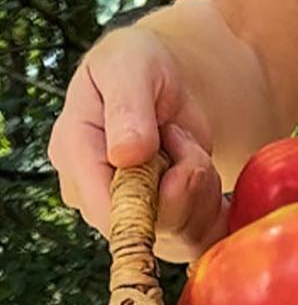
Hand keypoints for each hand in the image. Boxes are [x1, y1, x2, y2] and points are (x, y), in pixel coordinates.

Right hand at [47, 26, 229, 262]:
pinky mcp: (163, 221)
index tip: (174, 147)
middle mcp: (96, 193)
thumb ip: (126, 108)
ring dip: (200, 186)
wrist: (165, 77)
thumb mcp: (129, 66)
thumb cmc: (138, 65)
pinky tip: (200, 166)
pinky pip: (199, 239)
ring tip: (184, 142)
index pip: (103, 207)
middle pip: (146, 226)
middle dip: (182, 181)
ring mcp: (129, 210)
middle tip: (180, 134)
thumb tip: (125, 155)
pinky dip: (215, 207)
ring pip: (179, 234)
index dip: (148, 195)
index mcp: (74, 153)